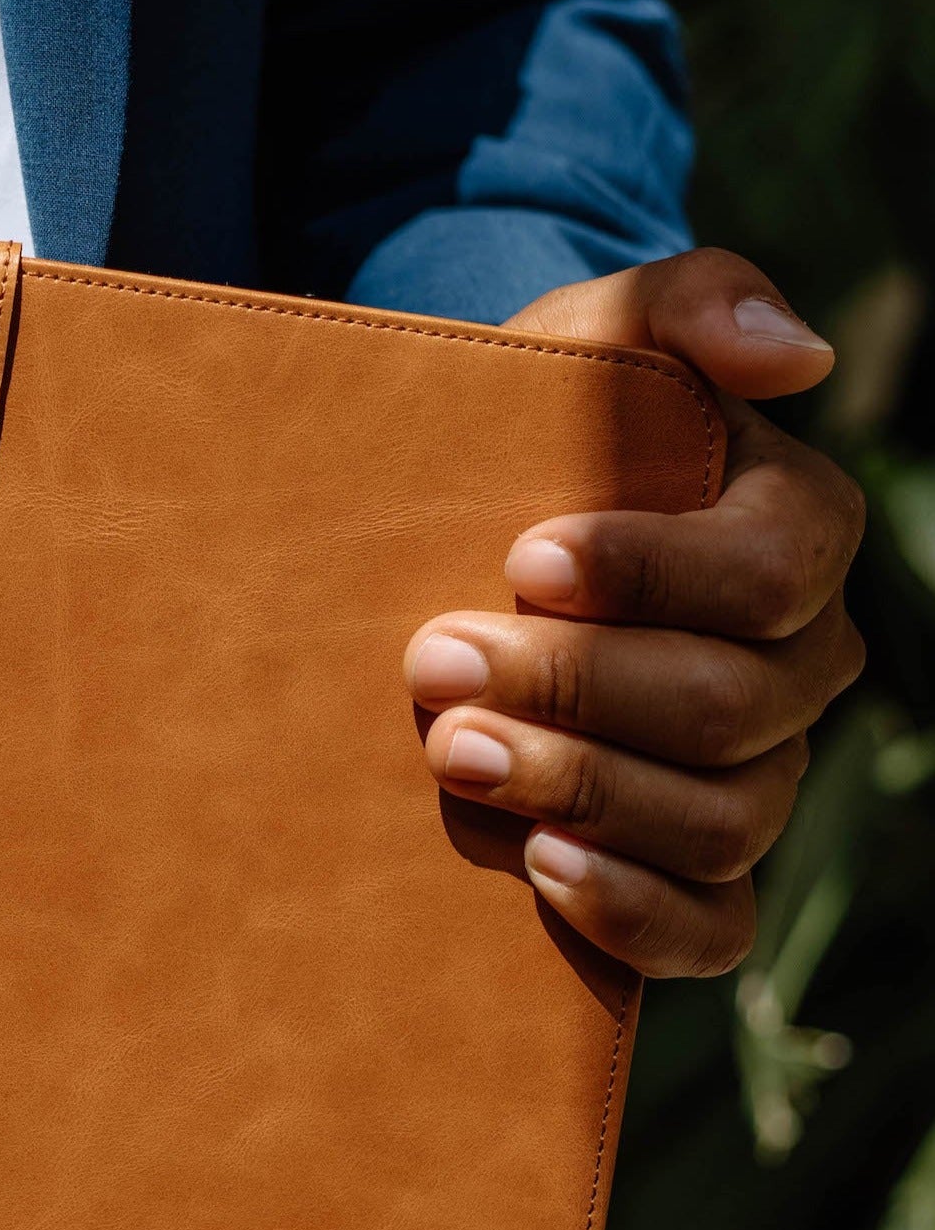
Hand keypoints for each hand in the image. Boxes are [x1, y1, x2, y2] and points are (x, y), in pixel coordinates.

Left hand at [403, 249, 865, 976]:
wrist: (459, 524)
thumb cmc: (534, 422)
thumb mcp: (584, 334)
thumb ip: (685, 304)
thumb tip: (796, 352)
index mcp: (793, 536)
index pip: (770, 571)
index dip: (652, 573)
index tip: (522, 557)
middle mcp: (794, 666)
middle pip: (727, 707)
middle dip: (575, 686)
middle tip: (433, 658)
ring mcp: (752, 774)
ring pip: (719, 820)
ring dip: (580, 790)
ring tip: (448, 753)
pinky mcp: (691, 866)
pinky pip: (713, 926)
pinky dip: (638, 914)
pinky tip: (542, 874)